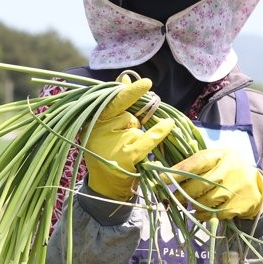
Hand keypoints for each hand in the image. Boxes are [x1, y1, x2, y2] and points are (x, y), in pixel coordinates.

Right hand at [85, 77, 173, 200]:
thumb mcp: (107, 126)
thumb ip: (117, 103)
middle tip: (121, 138)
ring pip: (137, 126)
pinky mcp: (127, 156)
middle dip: (133, 120)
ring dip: (137, 134)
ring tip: (124, 149)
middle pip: (129, 114)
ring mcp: (114, 143)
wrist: (106, 186)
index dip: (130, 92)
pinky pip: (148, 139)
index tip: (146, 82)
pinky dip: (159, 132)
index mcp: (94, 119)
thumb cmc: (108, 151)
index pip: (114, 101)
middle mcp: (101, 129)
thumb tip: (125, 77)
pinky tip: (168, 125)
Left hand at [168, 146, 262, 220]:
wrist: (256, 186)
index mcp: (222, 155)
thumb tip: (168, 173)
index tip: (163, 178)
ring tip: (187, 204)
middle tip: (173, 198)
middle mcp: (231, 170)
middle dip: (183, 193)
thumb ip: (196, 164)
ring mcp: (236, 189)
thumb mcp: (216, 160)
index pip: (198, 161)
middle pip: (201, 184)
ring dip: (193, 204)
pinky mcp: (239, 206)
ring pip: (206, 201)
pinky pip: (214, 213)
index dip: (180, 171)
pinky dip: (203, 215)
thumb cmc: (227, 170)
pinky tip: (199, 212)